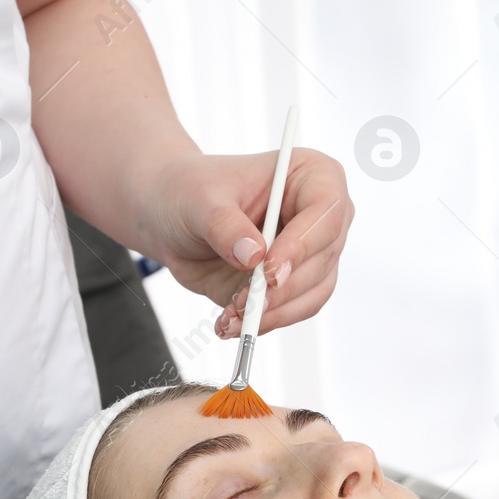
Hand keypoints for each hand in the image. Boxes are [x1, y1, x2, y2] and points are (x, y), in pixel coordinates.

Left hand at [144, 147, 352, 337]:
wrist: (173, 214)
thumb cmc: (191, 191)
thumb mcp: (200, 200)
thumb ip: (225, 226)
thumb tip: (253, 256)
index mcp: (311, 175)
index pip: (325, 212)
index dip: (302, 245)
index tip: (270, 272)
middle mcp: (320, 215)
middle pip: (322, 259)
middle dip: (283, 289)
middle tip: (245, 306)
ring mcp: (311, 252)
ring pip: (312, 292)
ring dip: (274, 312)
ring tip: (232, 318)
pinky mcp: (293, 283)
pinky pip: (292, 310)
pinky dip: (264, 322)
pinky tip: (232, 323)